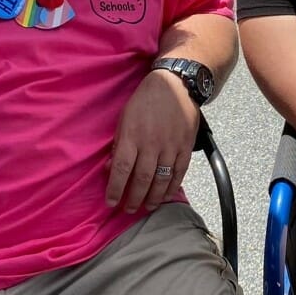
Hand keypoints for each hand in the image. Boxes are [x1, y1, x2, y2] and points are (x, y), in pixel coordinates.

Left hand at [105, 69, 198, 212]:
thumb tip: (109, 169)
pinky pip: (179, 173)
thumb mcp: (124, 119)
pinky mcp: (185, 147)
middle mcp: (151, 144)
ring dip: (152, 198)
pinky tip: (165, 197)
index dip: (115, 189)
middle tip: (129, 210)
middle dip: (133, 198)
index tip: (111, 202)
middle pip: (141, 179)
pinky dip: (172, 188)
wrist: (175, 84)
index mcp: (132, 136)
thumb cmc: (144, 101)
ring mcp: (170, 146)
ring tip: (146, 207)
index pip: (121, 169)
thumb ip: (118, 145)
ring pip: (161, 180)